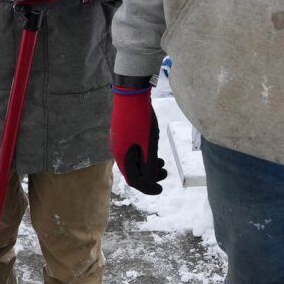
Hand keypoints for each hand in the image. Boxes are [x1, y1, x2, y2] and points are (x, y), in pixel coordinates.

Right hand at [110, 81, 164, 195]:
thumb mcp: (149, 144)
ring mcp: (120, 142)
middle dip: (150, 176)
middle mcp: (118, 151)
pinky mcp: (123, 134)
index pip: (133, 180)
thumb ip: (149, 164)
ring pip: (134, 161)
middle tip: (165, 173)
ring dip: (148, 166)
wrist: (131, 93)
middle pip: (133, 172)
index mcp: (122, 156)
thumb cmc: (141, 119)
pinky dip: (144, 156)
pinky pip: (133, 152)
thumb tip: (149, 181)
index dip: (147, 188)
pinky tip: (154, 151)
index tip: (160, 190)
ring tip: (162, 163)